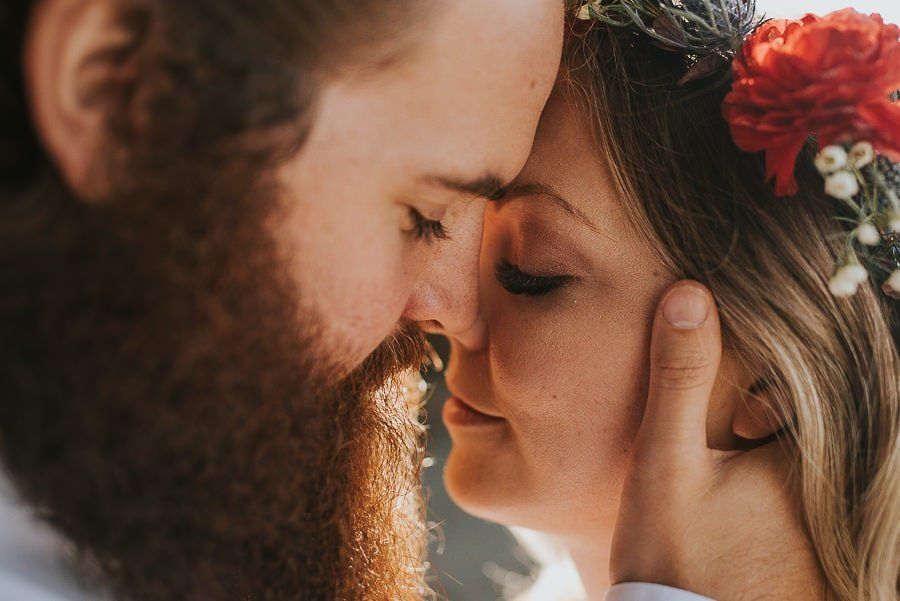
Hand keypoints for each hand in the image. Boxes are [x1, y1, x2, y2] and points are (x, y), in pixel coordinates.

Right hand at [609, 281, 823, 599]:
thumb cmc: (670, 555)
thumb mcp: (666, 461)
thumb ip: (681, 379)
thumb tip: (692, 293)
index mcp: (809, 465)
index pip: (828, 390)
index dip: (779, 388)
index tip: (743, 411)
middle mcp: (835, 502)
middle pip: (827, 427)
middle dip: (779, 419)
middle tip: (736, 440)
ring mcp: (830, 539)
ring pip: (816, 467)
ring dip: (775, 455)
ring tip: (730, 482)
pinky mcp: (819, 566)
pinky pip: (811, 506)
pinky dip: (778, 492)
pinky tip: (738, 515)